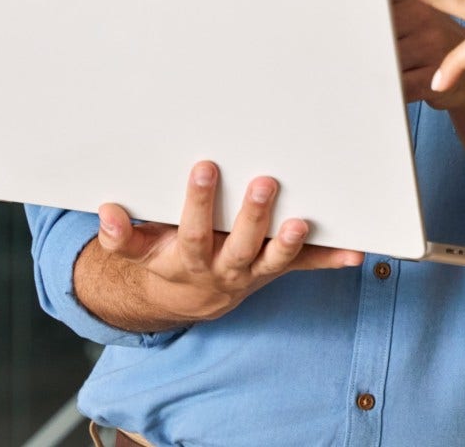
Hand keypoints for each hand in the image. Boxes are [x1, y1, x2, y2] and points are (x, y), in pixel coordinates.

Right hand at [94, 161, 364, 322]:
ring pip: (275, 260)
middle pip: (240, 244)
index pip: (193, 231)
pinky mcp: (277, 270)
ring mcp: (255, 271)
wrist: (189, 297)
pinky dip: (331, 259)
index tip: (204, 167)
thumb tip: (107, 213)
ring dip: (291, 243)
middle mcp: (225, 268)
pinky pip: (306, 266)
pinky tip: (357, 251)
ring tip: (303, 222)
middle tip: (265, 182)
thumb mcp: (138, 251)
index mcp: (189, 259)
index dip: (197, 203)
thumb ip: (122, 235)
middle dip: (252, 216)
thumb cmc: (165, 258)